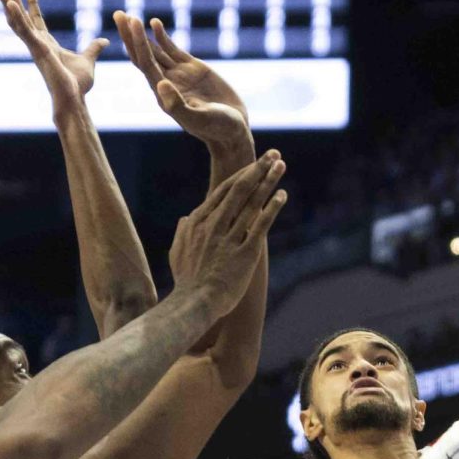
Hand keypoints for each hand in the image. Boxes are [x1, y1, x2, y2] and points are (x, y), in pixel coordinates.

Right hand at [0, 0, 107, 113]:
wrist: (74, 99)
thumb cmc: (78, 85)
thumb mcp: (88, 60)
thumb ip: (94, 49)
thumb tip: (104, 41)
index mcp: (47, 44)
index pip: (36, 20)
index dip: (31, 4)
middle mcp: (37, 43)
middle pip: (21, 15)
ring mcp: (35, 46)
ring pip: (17, 20)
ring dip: (6, 1)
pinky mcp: (37, 50)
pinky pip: (24, 31)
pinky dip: (16, 17)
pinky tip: (9, 4)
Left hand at [113, 11, 250, 148]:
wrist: (232, 129)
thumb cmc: (216, 127)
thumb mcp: (198, 118)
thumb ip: (178, 104)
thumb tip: (160, 84)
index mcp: (163, 93)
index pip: (145, 63)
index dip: (137, 43)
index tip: (131, 23)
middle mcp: (166, 81)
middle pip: (143, 54)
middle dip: (130, 35)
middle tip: (118, 14)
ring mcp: (178, 74)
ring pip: (155, 50)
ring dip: (141, 34)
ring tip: (129, 16)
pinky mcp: (192, 68)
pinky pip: (172, 50)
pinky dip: (162, 37)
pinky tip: (154, 23)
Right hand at [169, 151, 286, 318]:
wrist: (194, 304)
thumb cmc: (186, 281)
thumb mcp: (176, 252)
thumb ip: (182, 232)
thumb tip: (186, 218)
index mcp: (198, 221)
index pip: (223, 191)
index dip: (241, 175)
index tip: (254, 165)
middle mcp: (214, 224)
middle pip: (239, 189)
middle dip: (258, 168)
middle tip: (273, 154)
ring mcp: (229, 237)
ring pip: (252, 202)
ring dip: (268, 181)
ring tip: (281, 165)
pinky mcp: (245, 252)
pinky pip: (260, 224)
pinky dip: (272, 207)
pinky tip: (282, 195)